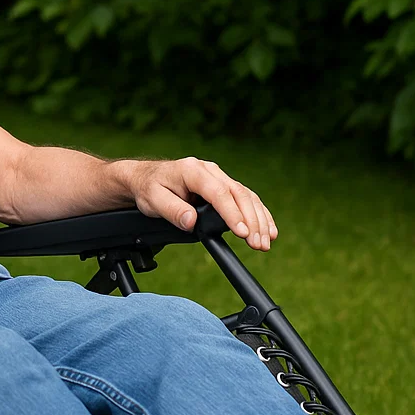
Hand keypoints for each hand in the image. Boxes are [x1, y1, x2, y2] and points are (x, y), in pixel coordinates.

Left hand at [128, 158, 277, 250]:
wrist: (146, 178)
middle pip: (238, 194)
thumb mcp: (153, 200)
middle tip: (258, 244)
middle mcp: (210, 171)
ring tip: (265, 242)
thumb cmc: (149, 188)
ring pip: (246, 196)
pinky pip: (246, 198)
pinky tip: (268, 230)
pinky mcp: (223, 186)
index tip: (242, 233)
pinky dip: (259, 214)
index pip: (218, 193)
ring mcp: (218, 177)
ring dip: (259, 219)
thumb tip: (191, 222)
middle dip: (252, 220)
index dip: (232, 213)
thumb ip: (172, 210)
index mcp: (193, 171)